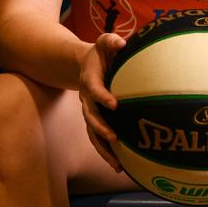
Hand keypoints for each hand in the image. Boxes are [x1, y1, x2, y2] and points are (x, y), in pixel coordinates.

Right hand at [78, 33, 127, 171]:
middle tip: (114, 137)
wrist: (84, 65)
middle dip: (101, 128)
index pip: (94, 89)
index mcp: (90, 80)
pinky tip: (119, 165)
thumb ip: (111, 41)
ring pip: (93, 133)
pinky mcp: (95, 121)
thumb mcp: (104, 42)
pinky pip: (98, 139)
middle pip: (90, 116)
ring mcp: (90, 112)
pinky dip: (106, 152)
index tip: (115, 104)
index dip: (102, 97)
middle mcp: (87, 99)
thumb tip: (123, 43)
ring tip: (117, 163)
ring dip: (103, 148)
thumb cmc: (100, 54)